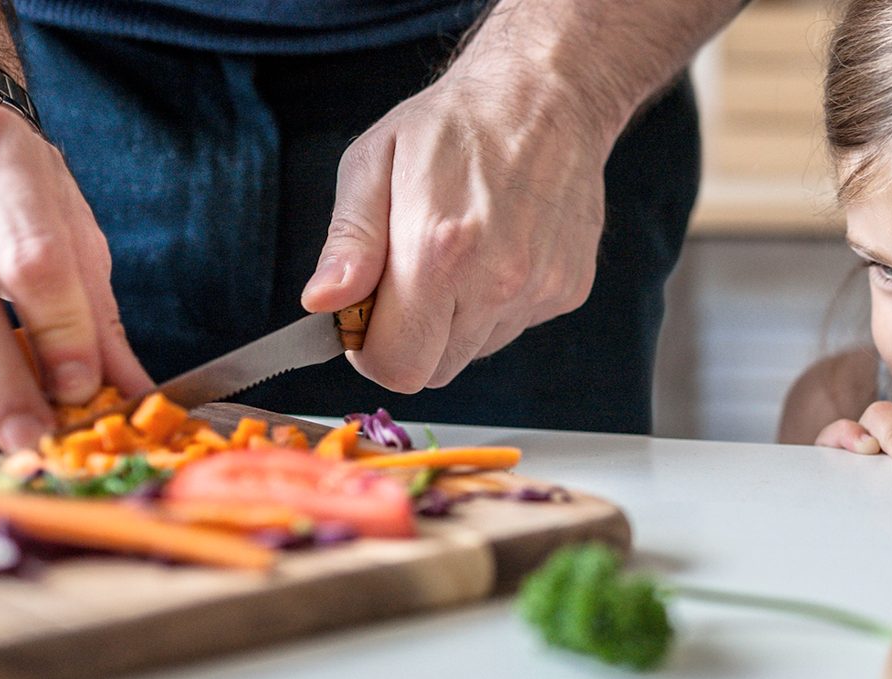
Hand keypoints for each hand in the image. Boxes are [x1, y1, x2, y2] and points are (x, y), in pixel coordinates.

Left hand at [300, 75, 611, 391]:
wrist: (548, 95)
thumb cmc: (454, 123)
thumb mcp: (373, 164)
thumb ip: (348, 244)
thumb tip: (323, 304)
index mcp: (437, 250)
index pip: (396, 365)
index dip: (369, 351)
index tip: (365, 318)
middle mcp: (497, 281)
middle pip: (434, 371)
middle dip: (409, 340)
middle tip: (407, 281)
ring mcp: (539, 290)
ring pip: (474, 351)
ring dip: (454, 322)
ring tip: (457, 254)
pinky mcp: (568, 291)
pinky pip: (513, 327)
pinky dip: (494, 305)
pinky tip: (495, 249)